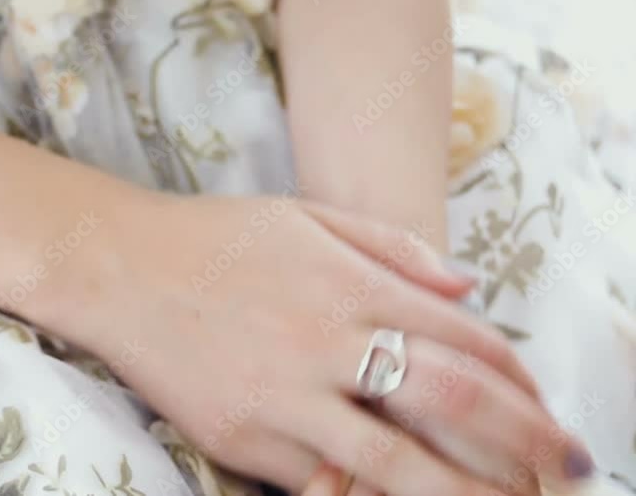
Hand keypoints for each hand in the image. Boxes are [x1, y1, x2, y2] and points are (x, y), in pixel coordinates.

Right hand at [35, 196, 588, 495]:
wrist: (115, 267)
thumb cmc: (212, 235)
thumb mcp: (305, 216)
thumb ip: (393, 248)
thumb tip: (467, 290)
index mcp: (347, 284)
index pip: (463, 339)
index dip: (518, 379)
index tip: (547, 407)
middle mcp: (324, 342)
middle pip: (450, 402)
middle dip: (524, 441)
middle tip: (570, 469)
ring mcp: (281, 398)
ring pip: (395, 463)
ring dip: (464, 492)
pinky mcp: (239, 439)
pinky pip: (320, 482)